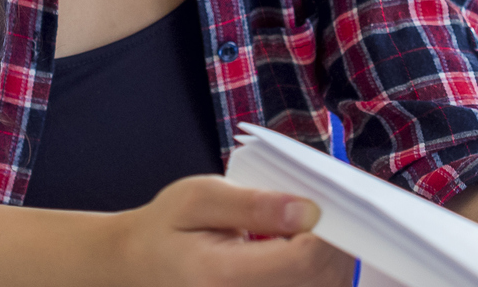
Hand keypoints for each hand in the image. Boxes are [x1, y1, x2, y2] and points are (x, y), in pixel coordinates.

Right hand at [109, 176, 354, 286]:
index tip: (326, 200)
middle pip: (325, 281)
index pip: (305, 260)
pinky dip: (319, 275)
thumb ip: (253, 204)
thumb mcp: (198, 197)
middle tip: (324, 210)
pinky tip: (304, 253)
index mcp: (224, 276)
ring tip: (312, 230)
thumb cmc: (166, 229)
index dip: (329, 229)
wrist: (140, 268)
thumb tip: (309, 210)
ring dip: (332, 260)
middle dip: (337, 242)